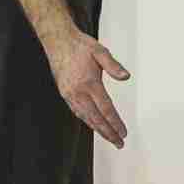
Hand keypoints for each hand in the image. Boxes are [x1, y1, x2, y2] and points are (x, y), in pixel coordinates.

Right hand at [47, 29, 130, 146]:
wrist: (58, 41)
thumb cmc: (80, 45)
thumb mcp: (100, 51)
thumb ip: (113, 66)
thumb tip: (126, 77)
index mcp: (89, 83)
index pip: (105, 109)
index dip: (115, 123)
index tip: (123, 132)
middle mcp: (78, 92)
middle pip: (96, 118)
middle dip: (108, 132)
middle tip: (120, 143)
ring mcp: (70, 94)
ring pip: (85, 118)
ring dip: (98, 130)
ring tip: (110, 138)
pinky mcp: (65, 93)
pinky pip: (77, 112)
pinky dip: (87, 121)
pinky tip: (94, 125)